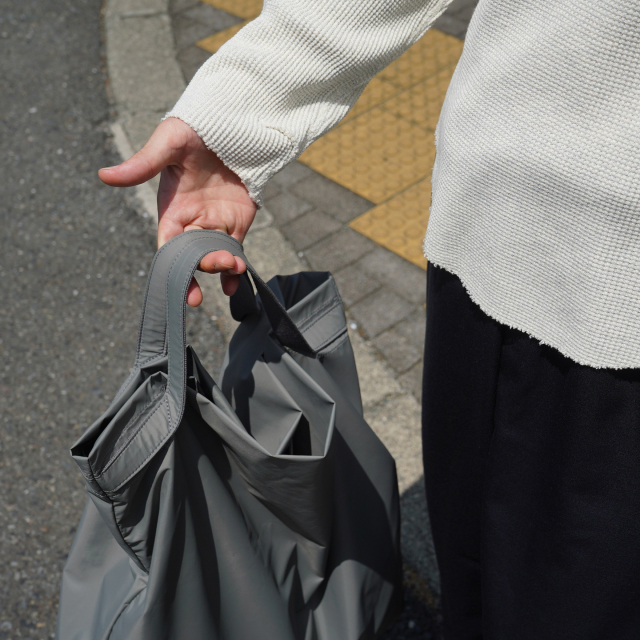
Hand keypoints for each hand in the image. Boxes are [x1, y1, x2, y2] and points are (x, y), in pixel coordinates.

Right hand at [98, 117, 257, 305]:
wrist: (231, 123)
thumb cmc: (193, 130)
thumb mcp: (167, 144)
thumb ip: (142, 165)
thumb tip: (104, 175)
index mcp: (172, 209)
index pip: (169, 245)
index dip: (172, 266)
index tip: (178, 282)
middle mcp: (193, 221)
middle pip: (193, 257)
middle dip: (201, 270)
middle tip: (212, 274)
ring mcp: (217, 223)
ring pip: (216, 256)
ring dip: (222, 269)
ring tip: (233, 268)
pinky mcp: (239, 221)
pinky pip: (236, 249)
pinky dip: (236, 267)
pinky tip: (239, 275)